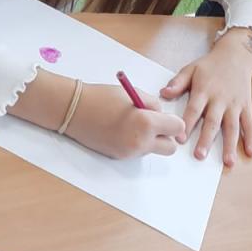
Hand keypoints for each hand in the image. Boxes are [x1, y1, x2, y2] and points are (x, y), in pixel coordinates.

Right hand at [65, 83, 185, 159]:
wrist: (74, 110)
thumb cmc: (102, 97)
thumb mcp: (133, 93)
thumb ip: (153, 105)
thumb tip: (162, 115)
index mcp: (147, 123)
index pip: (177, 128)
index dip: (173, 121)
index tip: (165, 116)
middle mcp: (141, 142)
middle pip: (170, 147)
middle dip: (165, 136)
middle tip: (154, 123)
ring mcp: (130, 152)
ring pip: (153, 150)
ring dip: (151, 139)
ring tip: (133, 124)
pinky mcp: (120, 157)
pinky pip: (138, 152)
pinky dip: (137, 143)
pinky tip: (123, 130)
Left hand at [160, 27, 251, 165]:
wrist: (236, 55)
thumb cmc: (210, 65)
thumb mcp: (191, 68)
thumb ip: (178, 82)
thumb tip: (163, 93)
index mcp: (204, 90)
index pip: (194, 109)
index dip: (187, 124)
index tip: (179, 139)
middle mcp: (220, 99)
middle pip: (213, 122)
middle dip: (206, 139)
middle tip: (200, 155)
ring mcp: (234, 104)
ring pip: (232, 126)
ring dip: (230, 144)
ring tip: (228, 162)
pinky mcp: (246, 106)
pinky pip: (249, 124)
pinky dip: (251, 138)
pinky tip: (250, 152)